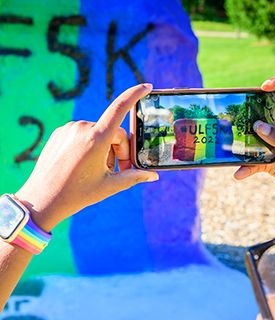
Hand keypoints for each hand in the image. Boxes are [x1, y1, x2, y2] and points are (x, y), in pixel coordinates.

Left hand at [15, 84, 158, 231]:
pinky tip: (84, 164)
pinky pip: (83, 134)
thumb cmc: (77, 194)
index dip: (135, 94)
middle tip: (119, 170)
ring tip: (99, 170)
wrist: (42, 199)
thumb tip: (153, 176)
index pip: (120, 108)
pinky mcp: (59, 133)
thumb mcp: (110, 186)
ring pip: (98, 133)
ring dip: (105, 148)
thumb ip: (134, 177)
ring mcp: (68, 129)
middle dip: (120, 150)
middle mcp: (82, 128)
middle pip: (113, 132)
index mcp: (96, 139)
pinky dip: (90, 146)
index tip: (147, 86)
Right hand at [234, 77, 274, 227]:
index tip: (263, 86)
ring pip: (257, 139)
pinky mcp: (271, 163)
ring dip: (244, 142)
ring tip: (231, 144)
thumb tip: (258, 126)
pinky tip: (239, 173)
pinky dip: (246, 168)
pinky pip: (254, 162)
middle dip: (252, 115)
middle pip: (267, 115)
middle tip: (237, 115)